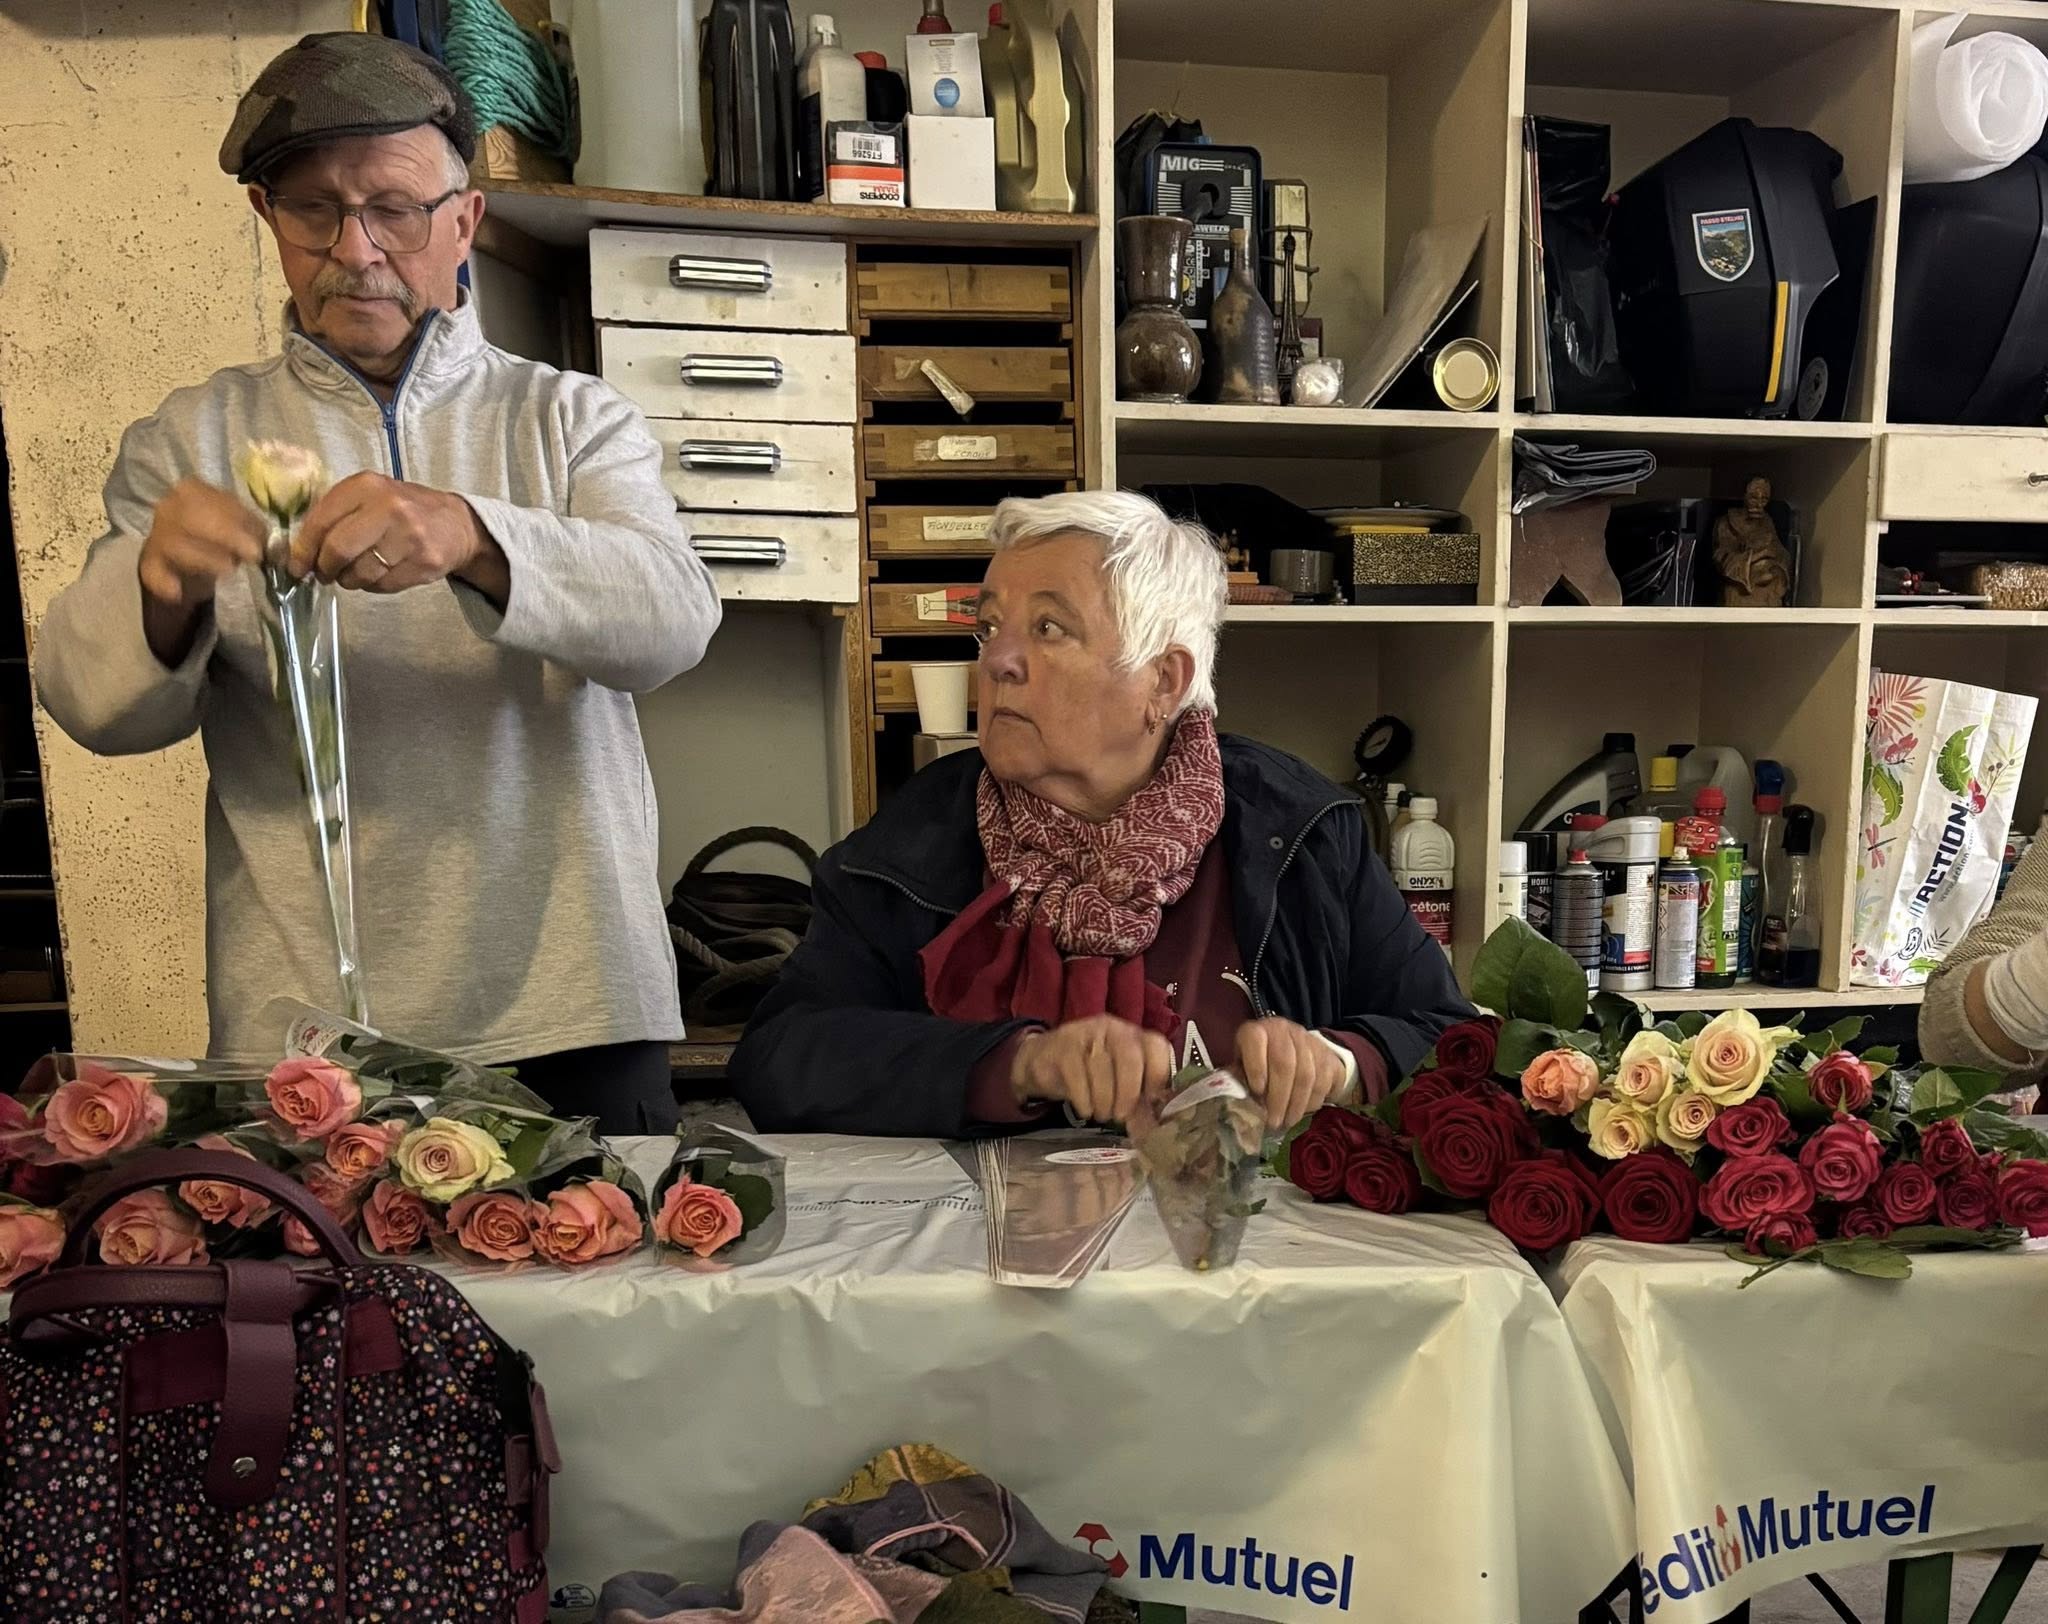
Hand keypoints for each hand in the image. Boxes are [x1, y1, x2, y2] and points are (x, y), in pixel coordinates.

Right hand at [137, 478, 267, 610]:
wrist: (187, 564)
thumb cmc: (219, 539)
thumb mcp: (239, 528)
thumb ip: (254, 531)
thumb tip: (274, 547)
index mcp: (193, 490)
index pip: (216, 499)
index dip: (240, 520)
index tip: (260, 542)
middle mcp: (169, 507)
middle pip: (193, 517)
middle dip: (226, 536)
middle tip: (253, 556)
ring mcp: (156, 535)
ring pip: (175, 543)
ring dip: (205, 558)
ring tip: (230, 570)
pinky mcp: (150, 563)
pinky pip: (152, 571)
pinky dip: (163, 581)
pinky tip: (176, 592)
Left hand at [292, 471, 496, 595]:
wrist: (455, 524)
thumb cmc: (401, 509)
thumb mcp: (368, 496)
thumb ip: (334, 513)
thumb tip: (298, 550)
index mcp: (367, 486)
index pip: (321, 520)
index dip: (303, 548)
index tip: (296, 565)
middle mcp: (389, 507)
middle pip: (338, 549)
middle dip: (324, 567)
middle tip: (324, 573)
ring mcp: (410, 536)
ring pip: (360, 572)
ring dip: (349, 580)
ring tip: (353, 573)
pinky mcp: (423, 562)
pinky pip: (382, 585)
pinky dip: (372, 585)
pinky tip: (378, 574)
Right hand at [1011, 1016, 1173, 1125]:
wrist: (1042, 1060)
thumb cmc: (1088, 1073)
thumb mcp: (1116, 1080)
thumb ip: (1137, 1094)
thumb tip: (1152, 1123)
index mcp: (1133, 1035)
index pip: (1157, 1046)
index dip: (1158, 1075)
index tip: (1150, 1099)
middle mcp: (1112, 1029)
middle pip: (1130, 1057)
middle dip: (1128, 1092)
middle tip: (1121, 1115)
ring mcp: (1085, 1034)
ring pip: (1102, 1069)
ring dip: (1104, 1100)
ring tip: (1101, 1114)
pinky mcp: (1062, 1047)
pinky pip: (1077, 1076)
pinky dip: (1084, 1099)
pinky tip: (1085, 1109)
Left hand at [1236, 1017, 1346, 1130]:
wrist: (1299, 1052)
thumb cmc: (1262, 1063)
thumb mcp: (1244, 1066)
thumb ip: (1239, 1079)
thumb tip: (1234, 1104)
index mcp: (1256, 1031)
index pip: (1255, 1040)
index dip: (1256, 1066)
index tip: (1256, 1091)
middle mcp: (1282, 1030)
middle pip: (1284, 1063)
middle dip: (1278, 1097)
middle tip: (1273, 1121)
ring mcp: (1307, 1041)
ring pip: (1305, 1075)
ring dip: (1296, 1104)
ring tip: (1287, 1122)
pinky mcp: (1326, 1055)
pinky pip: (1322, 1081)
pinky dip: (1312, 1101)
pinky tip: (1302, 1113)